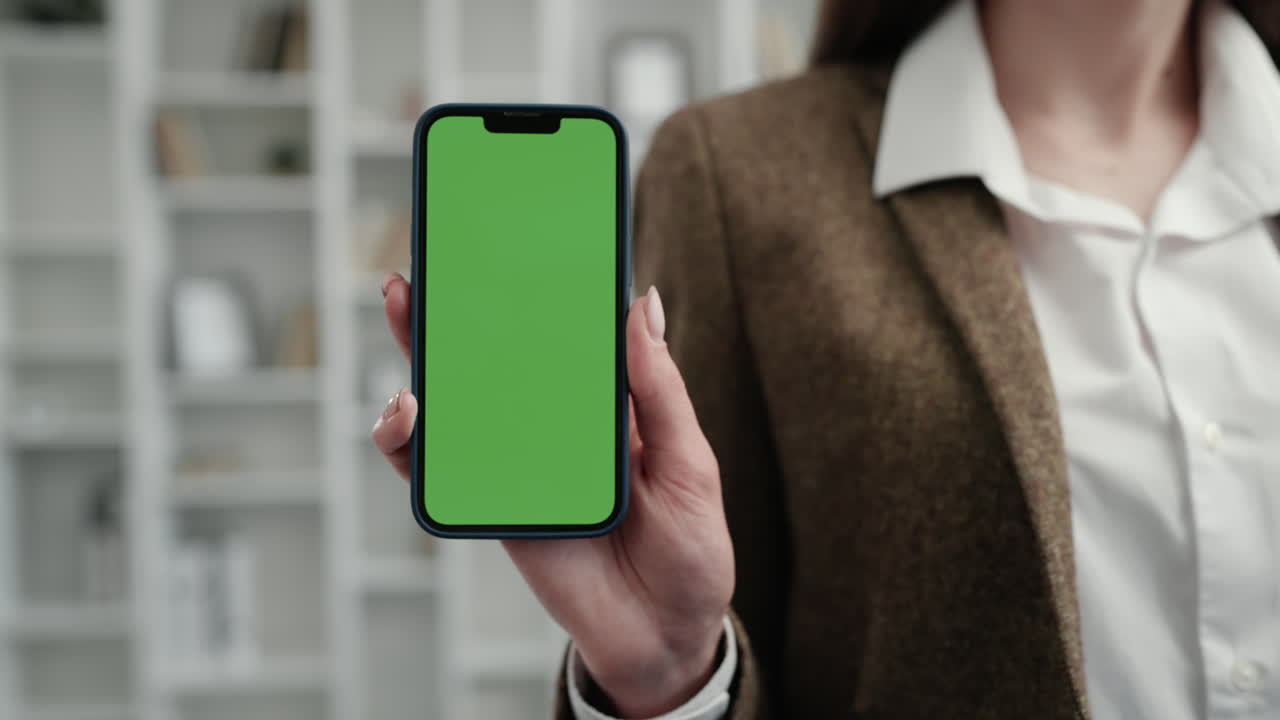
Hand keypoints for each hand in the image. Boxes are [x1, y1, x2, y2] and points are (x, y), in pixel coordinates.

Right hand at [373, 272, 734, 715]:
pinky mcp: (494, 507)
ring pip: (458, 404)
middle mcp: (556, 427)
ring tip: (407, 315)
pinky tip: (407, 413)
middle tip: (427, 261)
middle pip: (496, 358)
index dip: (534, 288)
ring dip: (421, 359)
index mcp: (607, 406)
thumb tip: (644, 305)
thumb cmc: (691, 550)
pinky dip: (411, 442)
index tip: (508, 237)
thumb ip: (662, 392)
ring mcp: (520, 464)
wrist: (663, 639)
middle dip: (458, 310)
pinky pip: (440, 471)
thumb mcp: (692, 466)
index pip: (563, 336)